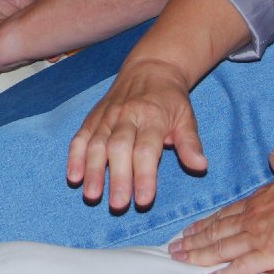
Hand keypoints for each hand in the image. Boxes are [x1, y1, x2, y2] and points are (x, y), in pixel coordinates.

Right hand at [65, 56, 206, 211]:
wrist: (150, 67)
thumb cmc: (171, 99)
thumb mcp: (187, 118)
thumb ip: (190, 143)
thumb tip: (200, 165)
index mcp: (152, 117)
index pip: (146, 150)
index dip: (144, 176)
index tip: (143, 200)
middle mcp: (127, 115)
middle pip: (119, 149)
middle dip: (117, 178)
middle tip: (118, 205)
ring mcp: (107, 116)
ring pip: (97, 144)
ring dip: (92, 170)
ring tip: (92, 195)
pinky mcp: (93, 117)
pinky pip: (81, 136)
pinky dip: (75, 156)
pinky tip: (74, 176)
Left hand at [171, 151, 273, 273]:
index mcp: (259, 200)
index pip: (225, 214)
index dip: (205, 223)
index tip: (189, 229)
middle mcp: (253, 217)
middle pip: (215, 231)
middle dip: (192, 240)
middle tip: (173, 248)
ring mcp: (259, 235)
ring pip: (221, 248)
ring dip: (198, 255)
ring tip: (179, 260)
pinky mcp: (271, 252)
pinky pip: (242, 267)